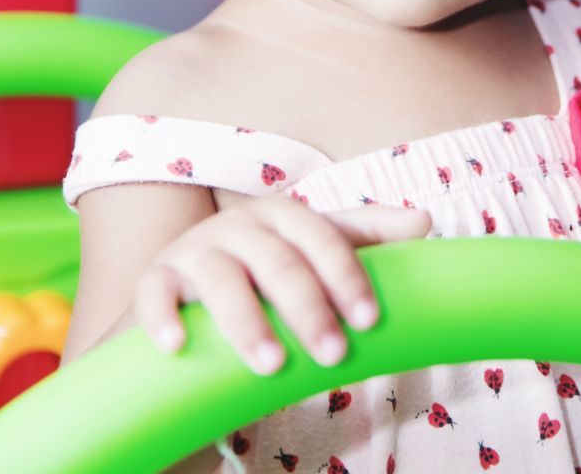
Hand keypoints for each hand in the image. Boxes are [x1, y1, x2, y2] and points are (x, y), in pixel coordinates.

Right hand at [134, 195, 432, 373]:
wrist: (194, 289)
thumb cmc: (271, 270)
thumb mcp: (317, 251)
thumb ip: (368, 236)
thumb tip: (426, 223)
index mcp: (284, 215)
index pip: (322, 235)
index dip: (346, 274)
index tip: (370, 319)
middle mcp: (238, 225)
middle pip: (277, 261)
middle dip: (307, 308)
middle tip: (333, 355)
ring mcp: (194, 250)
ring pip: (221, 279)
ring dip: (246, 321)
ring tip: (270, 365)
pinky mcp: (156, 280)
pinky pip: (154, 294)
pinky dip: (162, 317)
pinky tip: (177, 346)